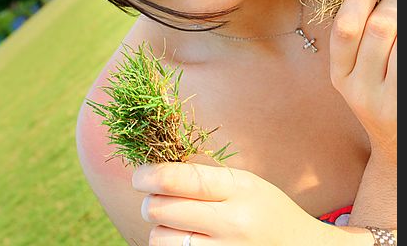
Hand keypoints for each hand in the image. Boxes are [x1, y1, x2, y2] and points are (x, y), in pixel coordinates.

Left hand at [132, 161, 318, 244]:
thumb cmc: (268, 212)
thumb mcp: (247, 184)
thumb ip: (208, 178)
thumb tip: (159, 168)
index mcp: (240, 189)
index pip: (184, 179)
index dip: (152, 174)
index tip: (138, 175)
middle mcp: (232, 223)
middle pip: (164, 209)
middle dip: (152, 202)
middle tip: (157, 199)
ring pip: (161, 239)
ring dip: (160, 229)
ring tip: (177, 224)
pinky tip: (184, 239)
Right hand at [329, 0, 396, 162]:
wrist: (398, 149)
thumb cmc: (380, 96)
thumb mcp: (359, 70)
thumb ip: (361, 33)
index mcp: (340, 74)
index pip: (345, 26)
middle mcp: (359, 90)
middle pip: (378, 27)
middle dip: (396, 2)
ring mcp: (388, 102)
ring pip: (405, 41)